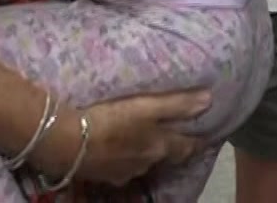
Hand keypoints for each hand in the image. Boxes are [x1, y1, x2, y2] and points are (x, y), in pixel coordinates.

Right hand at [32, 91, 209, 186]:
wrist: (67, 142)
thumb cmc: (109, 120)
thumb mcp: (145, 106)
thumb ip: (176, 104)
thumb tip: (209, 100)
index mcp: (159, 147)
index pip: (186, 147)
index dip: (197, 141)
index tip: (205, 135)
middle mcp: (145, 164)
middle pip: (164, 156)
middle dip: (170, 146)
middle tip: (172, 134)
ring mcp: (124, 172)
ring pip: (142, 161)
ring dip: (145, 151)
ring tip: (140, 137)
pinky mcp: (104, 175)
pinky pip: (121, 165)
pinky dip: (124, 156)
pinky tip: (115, 147)